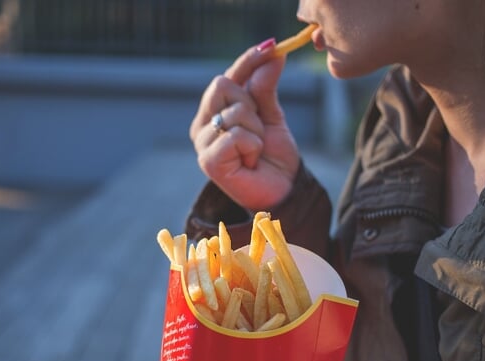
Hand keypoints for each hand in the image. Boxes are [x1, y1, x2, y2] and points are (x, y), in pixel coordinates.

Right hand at [189, 41, 300, 211]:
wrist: (282, 191)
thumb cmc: (273, 157)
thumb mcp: (272, 116)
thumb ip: (266, 87)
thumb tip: (273, 53)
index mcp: (213, 112)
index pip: (226, 76)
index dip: (247, 60)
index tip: (272, 45)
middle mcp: (202, 126)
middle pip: (222, 85)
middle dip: (251, 104)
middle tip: (259, 130)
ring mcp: (202, 144)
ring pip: (234, 111)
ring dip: (256, 131)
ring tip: (256, 151)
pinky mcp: (208, 161)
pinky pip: (236, 135)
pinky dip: (253, 146)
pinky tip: (251, 162)